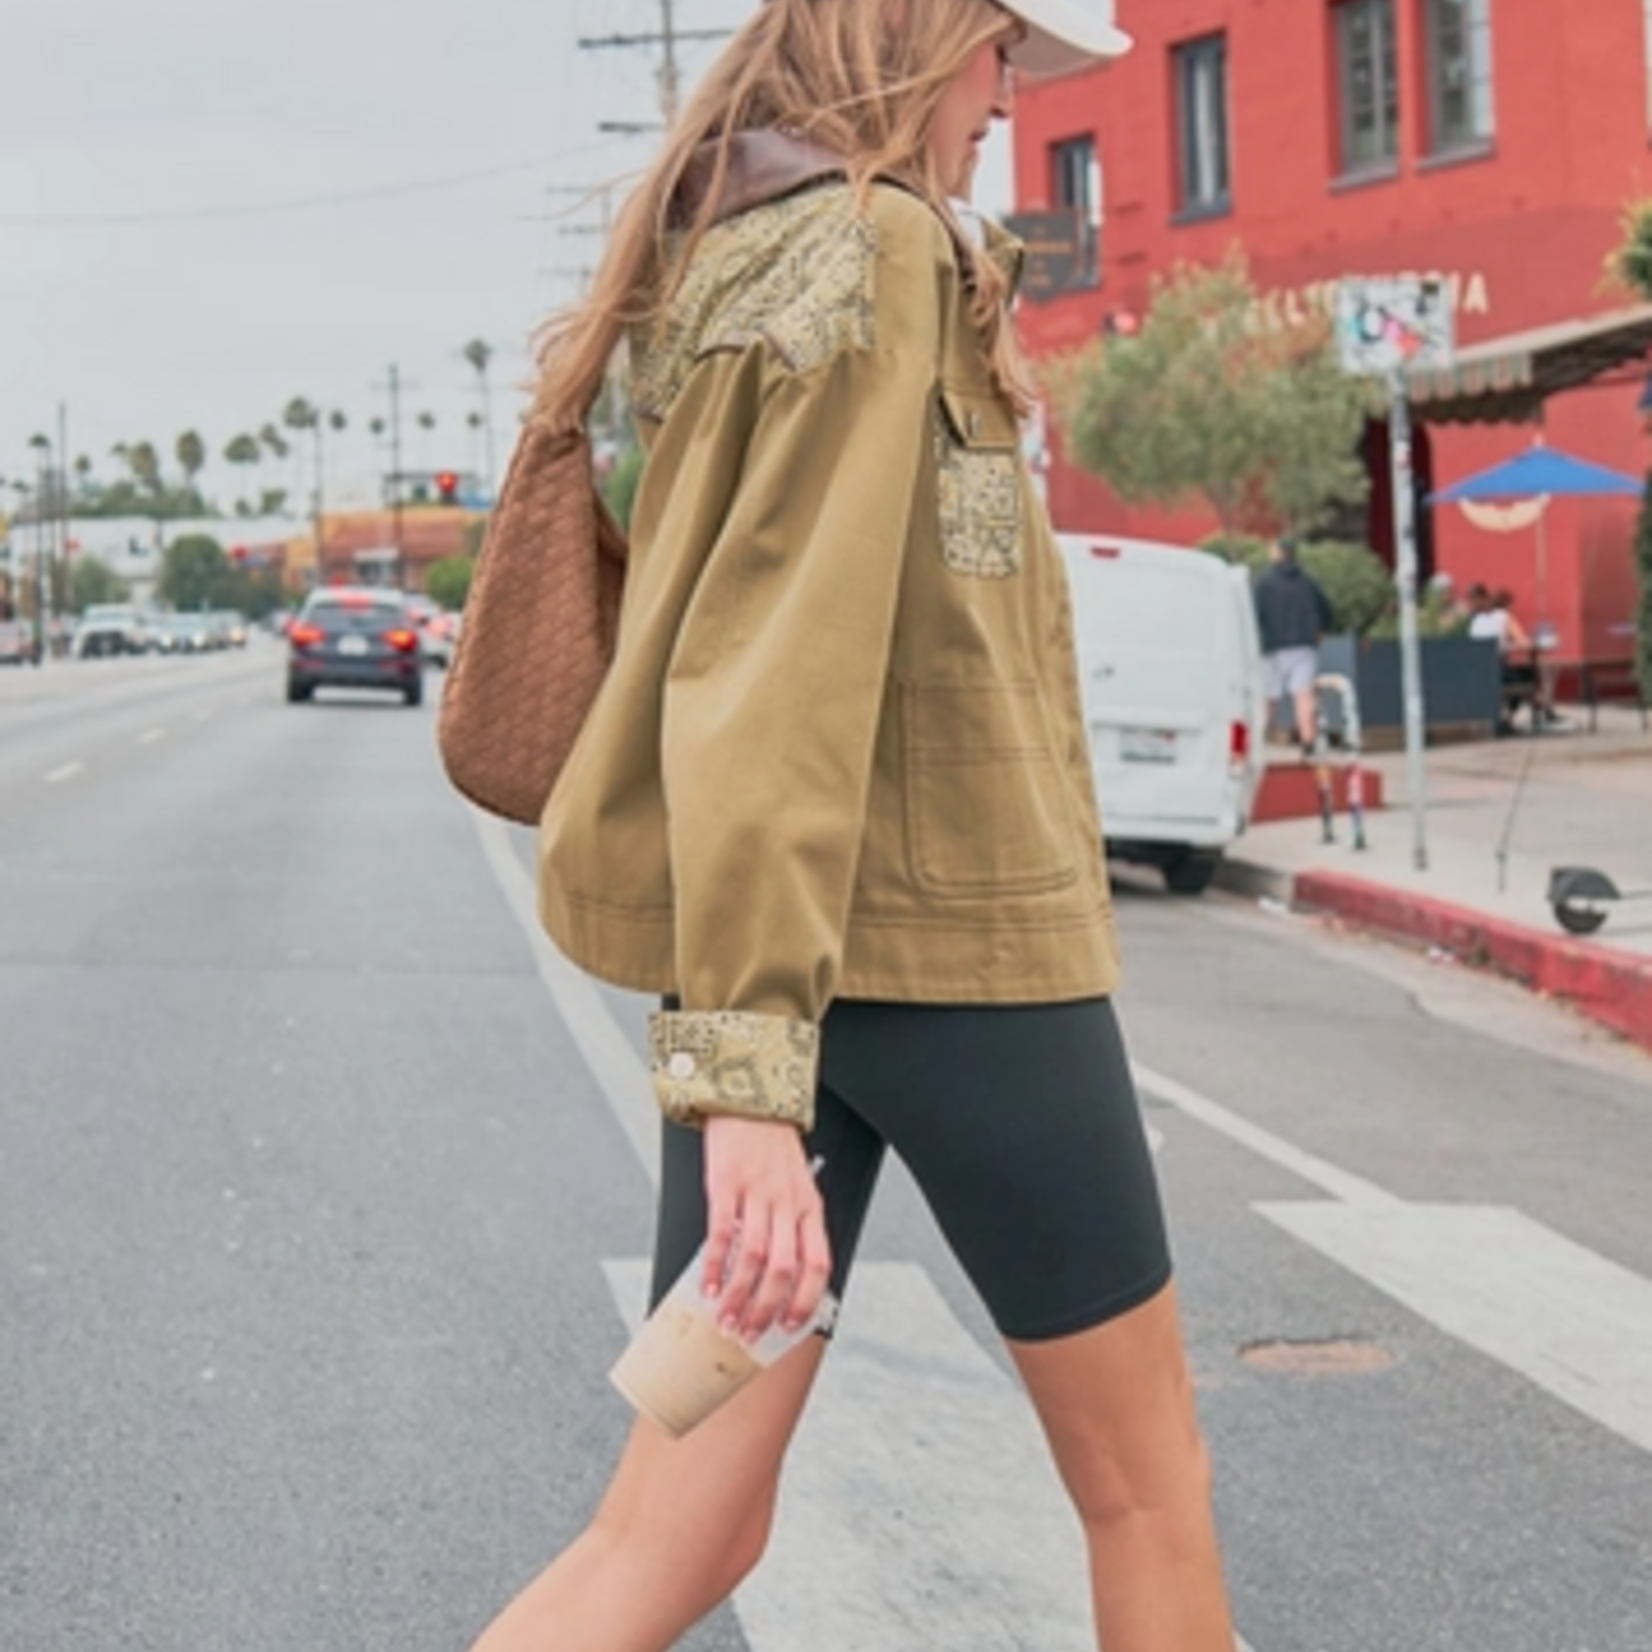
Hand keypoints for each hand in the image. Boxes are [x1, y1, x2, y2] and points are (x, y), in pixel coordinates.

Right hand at [701, 1116, 830, 1341]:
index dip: (806, 1301)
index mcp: (809, 1207)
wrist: (750, 1100)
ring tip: (724, 1318)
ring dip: (738, 1296)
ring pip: (753, 1259)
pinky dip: (713, 1266)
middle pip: (784, 1270)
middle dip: (766, 1310)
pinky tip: (706, 1285)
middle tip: (749, 1332)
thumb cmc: (773, 1147)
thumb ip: (793, 1227)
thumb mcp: (796, 1186)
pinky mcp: (726, 1184)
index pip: (817, 1265)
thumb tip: (778, 1277)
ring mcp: (757, 1194)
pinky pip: (720, 1234)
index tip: (790, 1327)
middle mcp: (787, 1203)